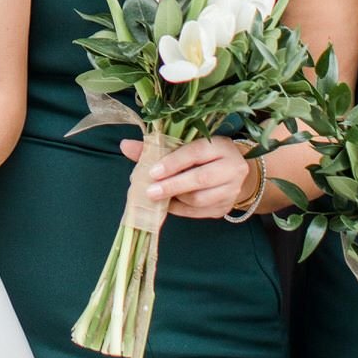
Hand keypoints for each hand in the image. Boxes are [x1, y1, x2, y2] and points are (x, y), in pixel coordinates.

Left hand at [119, 135, 252, 220]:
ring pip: (199, 198)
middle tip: (150, 191)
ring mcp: (231, 190)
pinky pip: (199, 212)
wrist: (232, 171)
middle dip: (171, 186)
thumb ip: (156, 146)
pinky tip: (167, 204)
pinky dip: (180, 210)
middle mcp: (232, 167)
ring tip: (157, 196)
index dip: (173, 163)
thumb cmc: (202, 154)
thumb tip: (125, 145)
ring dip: (175, 199)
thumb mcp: (185, 145)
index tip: (153, 172)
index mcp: (221, 145)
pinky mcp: (225, 207)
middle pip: (200, 179)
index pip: (195, 152)